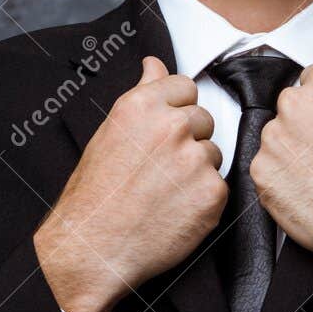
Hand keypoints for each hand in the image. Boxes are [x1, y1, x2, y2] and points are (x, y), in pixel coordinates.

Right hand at [33, 56, 226, 311]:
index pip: (185, 87)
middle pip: (203, 119)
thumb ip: (142, 95)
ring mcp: (195, 160)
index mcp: (142, 106)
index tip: (164, 130)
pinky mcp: (213, 193)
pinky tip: (175, 211)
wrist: (92, 249)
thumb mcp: (110, 133)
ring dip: (196, 170)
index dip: (176, 109)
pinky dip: (202, 199)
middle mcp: (172, 127)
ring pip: (212, 154)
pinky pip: (219, 186)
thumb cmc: (95, 194)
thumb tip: (155, 63)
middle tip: (159, 169)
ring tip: (163, 193)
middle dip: (188, 140)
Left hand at [250, 47, 312, 277]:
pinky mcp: (260, 170)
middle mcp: (295, 105)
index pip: (311, 81)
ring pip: (275, 138)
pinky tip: (306, 189)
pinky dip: (280, 179)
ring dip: (290, 153)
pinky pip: (265, 168)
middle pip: (290, 108)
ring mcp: (274, 138)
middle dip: (304, 128)